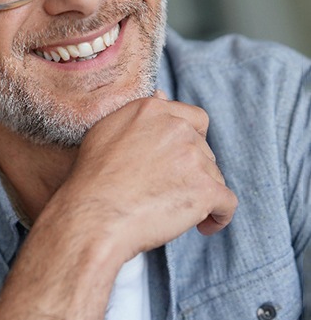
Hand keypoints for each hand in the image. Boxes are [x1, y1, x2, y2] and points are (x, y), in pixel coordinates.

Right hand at [61, 92, 237, 261]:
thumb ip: (139, 113)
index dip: (192, 142)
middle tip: (166, 191)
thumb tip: (163, 94)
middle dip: (192, 171)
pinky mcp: (206, 189)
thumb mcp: (107, 130)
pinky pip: (227, 204)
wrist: (94, 215)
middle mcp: (177, 128)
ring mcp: (193, 157)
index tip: (179, 161)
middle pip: (204, 150)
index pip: (195, 119)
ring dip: (199, 194)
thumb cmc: (93, 178)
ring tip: (173, 211)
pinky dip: (219, 217)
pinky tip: (203, 226)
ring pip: (214, 177)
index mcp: (153, 110)